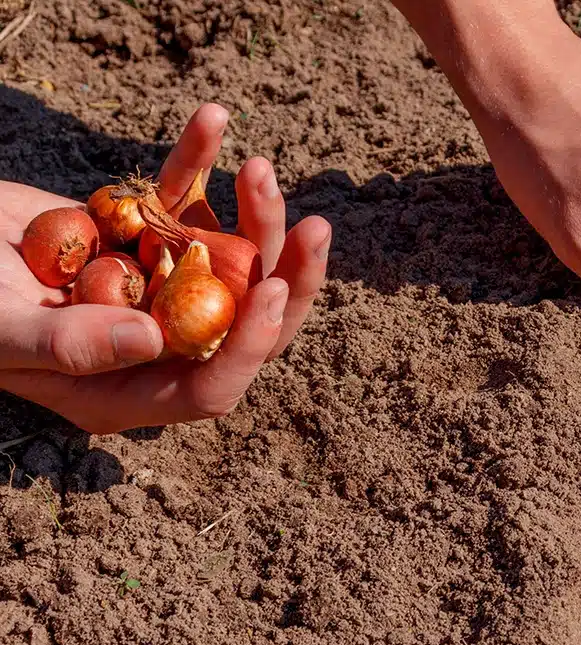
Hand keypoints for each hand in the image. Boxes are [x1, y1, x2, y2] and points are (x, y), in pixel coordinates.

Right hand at [0, 104, 330, 433]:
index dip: (250, 344)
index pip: (212, 384)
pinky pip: (182, 202)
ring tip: (257, 167)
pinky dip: (196, 162)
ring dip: (254, 215)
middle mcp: (153, 343)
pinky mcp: (141, 236)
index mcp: (125, 388)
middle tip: (313, 229)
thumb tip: (153, 342)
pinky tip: (211, 121)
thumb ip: (67, 346)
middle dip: (288, 278)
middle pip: (243, 322)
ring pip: (230, 261)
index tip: (274, 288)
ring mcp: (153, 288)